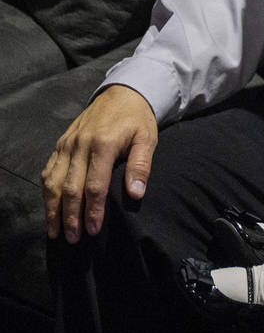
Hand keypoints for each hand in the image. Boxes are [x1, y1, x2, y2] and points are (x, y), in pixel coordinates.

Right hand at [41, 85, 157, 242]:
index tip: (94, 230)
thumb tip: (136, 193)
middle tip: (74, 239)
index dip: (93, 211)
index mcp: (102, 144)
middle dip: (70, 217)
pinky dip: (47, 191)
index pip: (94, 186)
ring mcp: (67, 143)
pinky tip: (50, 208)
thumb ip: (141, 165)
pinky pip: (48, 170)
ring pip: (53, 181)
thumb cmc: (137, 119)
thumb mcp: (147, 138)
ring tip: (56, 232)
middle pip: (70, 188)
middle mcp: (80, 144)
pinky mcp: (61, 143)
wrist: (122, 93)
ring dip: (53, 209)